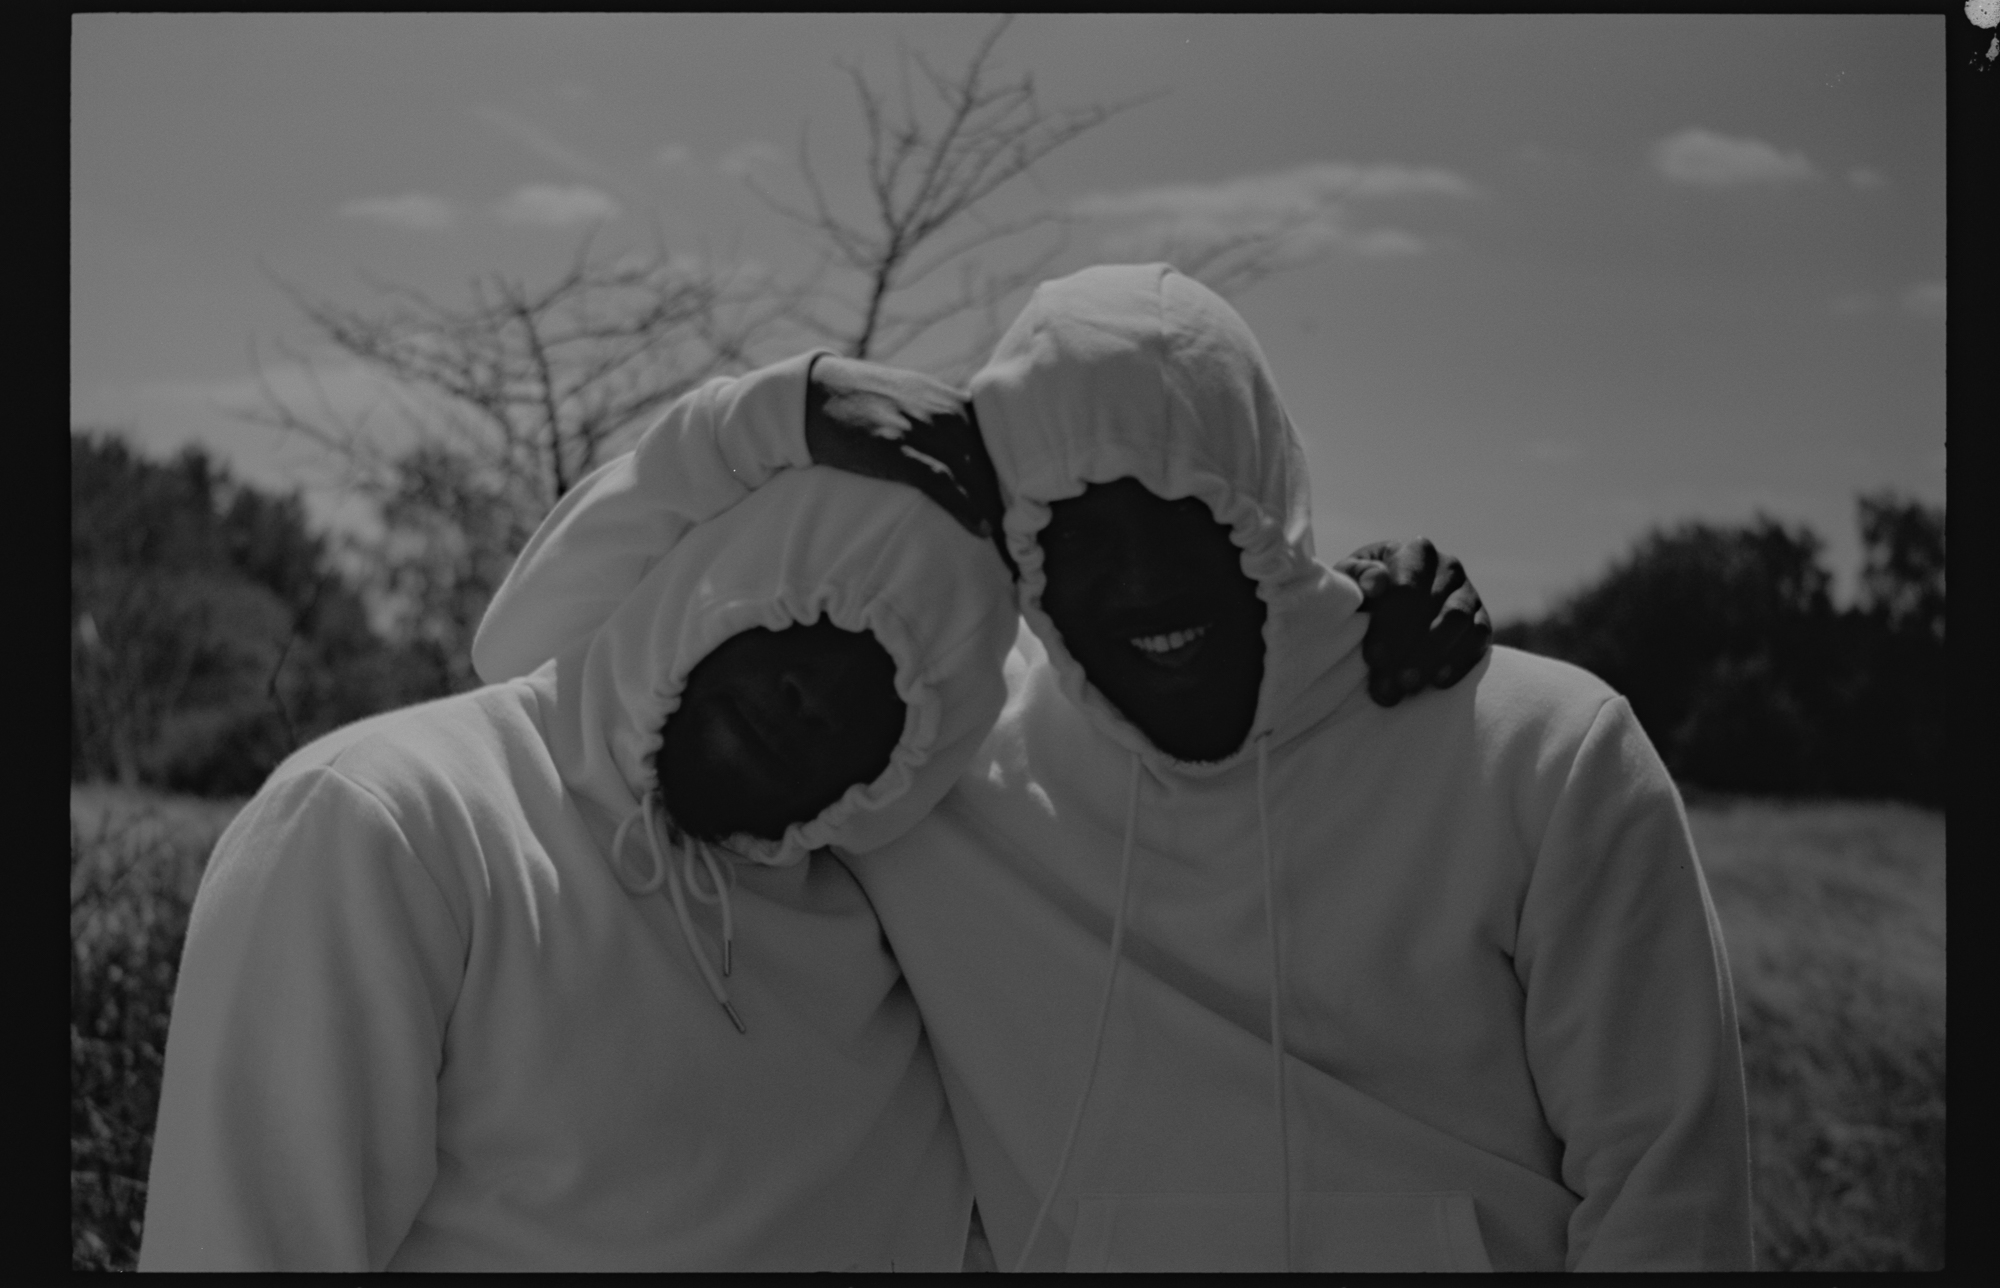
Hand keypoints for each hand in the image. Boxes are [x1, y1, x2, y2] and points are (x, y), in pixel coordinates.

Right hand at [805, 356, 1010, 572]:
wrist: (812, 393)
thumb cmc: (862, 403)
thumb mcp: (914, 401)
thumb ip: (946, 421)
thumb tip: (972, 454)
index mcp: (951, 400)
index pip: (1000, 439)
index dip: (1018, 474)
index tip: (1034, 507)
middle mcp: (943, 409)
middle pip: (993, 459)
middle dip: (1013, 497)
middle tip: (1028, 535)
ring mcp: (918, 426)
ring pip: (973, 470)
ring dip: (996, 507)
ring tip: (1011, 541)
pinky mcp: (893, 446)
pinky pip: (939, 480)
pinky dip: (963, 504)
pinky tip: (980, 528)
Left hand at [1334, 538, 1492, 706]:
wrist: (1389, 602)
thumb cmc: (1363, 589)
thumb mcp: (1351, 578)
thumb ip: (1358, 576)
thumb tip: (1376, 582)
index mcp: (1415, 552)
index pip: (1405, 587)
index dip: (1388, 625)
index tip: (1373, 658)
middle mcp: (1447, 568)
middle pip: (1433, 606)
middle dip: (1408, 648)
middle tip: (1388, 684)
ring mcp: (1468, 593)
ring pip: (1458, 622)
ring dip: (1432, 657)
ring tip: (1408, 686)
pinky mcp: (1481, 618)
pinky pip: (1478, 639)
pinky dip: (1459, 661)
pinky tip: (1438, 682)